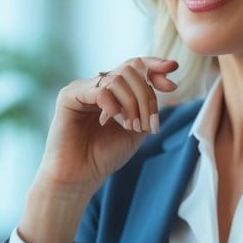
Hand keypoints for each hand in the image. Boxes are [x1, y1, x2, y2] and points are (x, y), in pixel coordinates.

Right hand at [16, 57, 178, 242]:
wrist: (79, 178)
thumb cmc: (103, 157)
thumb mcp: (136, 130)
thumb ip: (147, 107)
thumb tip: (164, 83)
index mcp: (112, 92)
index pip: (134, 66)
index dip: (154, 65)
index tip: (173, 69)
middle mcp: (97, 86)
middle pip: (130, 70)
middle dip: (146, 95)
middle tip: (149, 124)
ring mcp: (82, 89)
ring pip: (118, 79)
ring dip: (133, 104)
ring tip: (132, 127)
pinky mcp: (69, 96)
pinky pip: (100, 90)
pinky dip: (113, 105)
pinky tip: (112, 120)